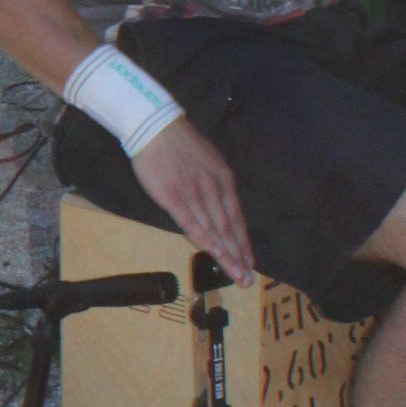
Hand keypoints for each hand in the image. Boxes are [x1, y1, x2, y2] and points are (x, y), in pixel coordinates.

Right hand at [128, 114, 257, 285]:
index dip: (243, 242)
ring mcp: (194, 194)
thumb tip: (222, 202)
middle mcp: (213, 188)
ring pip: (214, 229)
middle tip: (247, 279)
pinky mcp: (173, 198)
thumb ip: (216, 182)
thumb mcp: (209, 159)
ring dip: (226, 254)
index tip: (249, 262)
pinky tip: (213, 254)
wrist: (156, 128)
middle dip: (239, 255)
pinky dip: (205, 240)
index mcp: (223, 179)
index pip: (237, 217)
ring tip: (234, 275)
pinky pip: (192, 223)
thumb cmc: (180, 143)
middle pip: (229, 228)